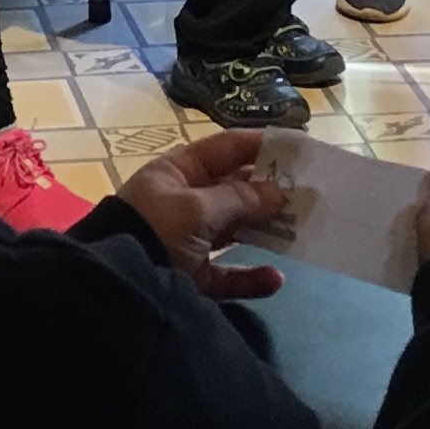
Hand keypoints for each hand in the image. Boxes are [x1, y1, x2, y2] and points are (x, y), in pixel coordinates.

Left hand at [114, 129, 289, 300]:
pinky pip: (229, 275)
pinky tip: (276, 279)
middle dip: (267, 191)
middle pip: (233, 190)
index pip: (223, 149)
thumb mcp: (195, 208)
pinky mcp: (193, 277)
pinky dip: (252, 278)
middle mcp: (184, 201)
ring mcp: (189, 240)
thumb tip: (276, 191)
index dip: (257, 144)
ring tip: (300, 230)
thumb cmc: (155, 229)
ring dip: (265, 231)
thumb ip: (238, 199)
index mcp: (178, 172)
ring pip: (235, 230)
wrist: (122, 284)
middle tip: (307, 192)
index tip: (295, 146)